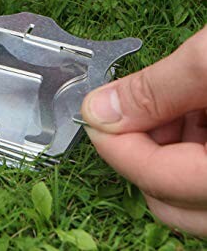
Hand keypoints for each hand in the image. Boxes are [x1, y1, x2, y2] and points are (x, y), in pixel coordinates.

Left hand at [81, 26, 206, 236]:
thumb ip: (154, 90)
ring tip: (183, 99)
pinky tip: (199, 110)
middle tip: (140, 106)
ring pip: (185, 192)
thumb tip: (98, 109)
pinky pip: (205, 178)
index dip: (112, 141)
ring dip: (168, 148)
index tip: (94, 112)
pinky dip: (193, 148)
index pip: (152, 177)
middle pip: (165, 198)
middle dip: (139, 149)